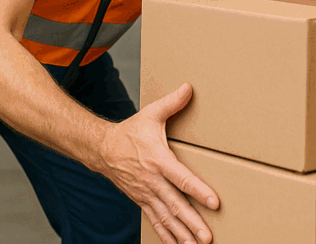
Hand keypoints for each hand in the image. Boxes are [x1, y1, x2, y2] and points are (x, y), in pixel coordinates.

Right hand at [96, 83, 217, 243]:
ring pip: (166, 218)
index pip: (181, 178)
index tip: (214, 202)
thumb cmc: (130, 132)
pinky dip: (167, 236)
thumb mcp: (151, 114)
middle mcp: (152, 181)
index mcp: (158, 160)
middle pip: (175, 205)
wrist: (101, 149)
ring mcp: (146, 194)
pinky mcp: (142, 201)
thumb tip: (189, 87)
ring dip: (182, 234)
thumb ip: (172, 103)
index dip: (198, 190)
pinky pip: (156, 222)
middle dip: (192, 222)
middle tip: (208, 236)